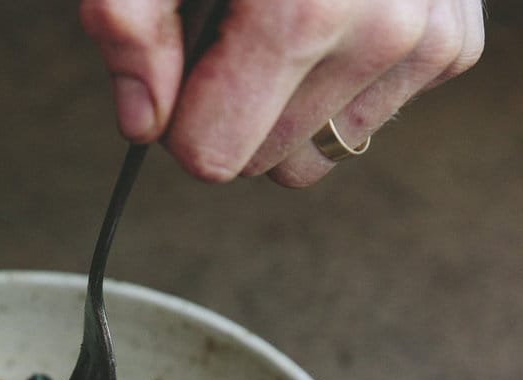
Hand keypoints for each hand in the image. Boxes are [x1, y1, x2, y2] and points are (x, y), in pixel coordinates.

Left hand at [81, 0, 484, 185]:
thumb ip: (130, 20)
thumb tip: (143, 120)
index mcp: (306, 12)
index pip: (215, 155)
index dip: (180, 118)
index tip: (179, 67)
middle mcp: (383, 32)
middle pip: (265, 160)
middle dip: (234, 111)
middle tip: (231, 31)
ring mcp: (427, 39)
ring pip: (319, 150)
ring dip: (289, 105)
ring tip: (284, 19)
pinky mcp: (453, 42)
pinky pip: (368, 118)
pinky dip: (341, 82)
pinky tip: (335, 18)